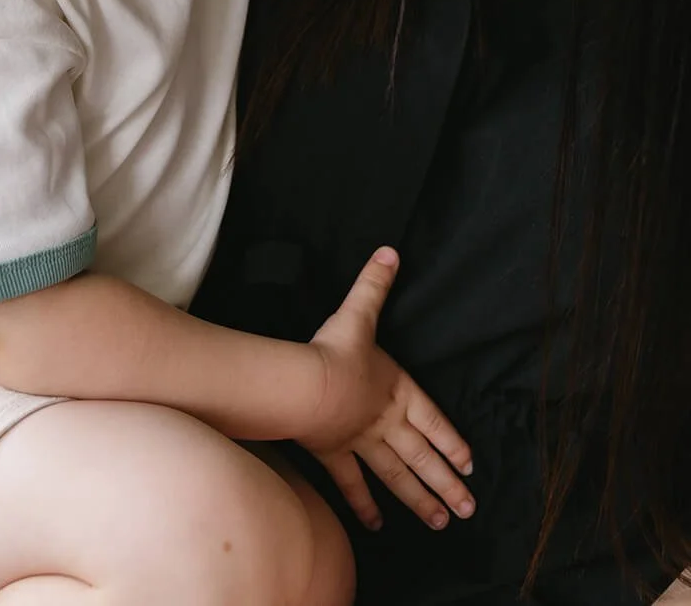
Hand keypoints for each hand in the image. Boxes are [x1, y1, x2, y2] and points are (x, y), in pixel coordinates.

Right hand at [295, 247, 474, 532]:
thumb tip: (390, 251)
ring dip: (419, 500)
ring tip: (439, 522)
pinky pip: (353, 483)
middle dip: (446, 484)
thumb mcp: (359, 312)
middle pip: (422, 456)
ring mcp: (361, 441)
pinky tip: (376, 525)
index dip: (453, 441)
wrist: (306, 385)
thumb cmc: (336, 349)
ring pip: (397, 476)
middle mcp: (385, 421)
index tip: (470, 465)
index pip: (433, 419)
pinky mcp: (334, 454)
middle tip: (468, 509)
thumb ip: (374, 284)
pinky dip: (364, 504)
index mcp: (397, 389)